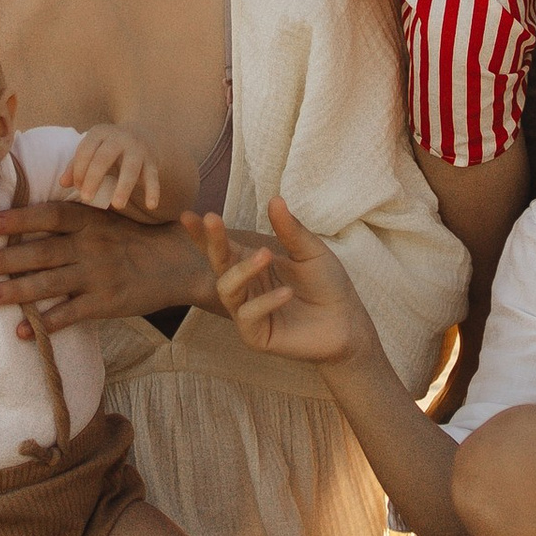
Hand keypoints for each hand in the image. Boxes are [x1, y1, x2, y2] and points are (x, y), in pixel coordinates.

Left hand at [0, 198, 191, 336]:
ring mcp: (99, 275)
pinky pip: (70, 314)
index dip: (19, 219)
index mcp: (90, 221)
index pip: (50, 216)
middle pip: (40, 252)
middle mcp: (92, 246)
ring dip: (14, 291)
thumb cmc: (134, 239)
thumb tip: (25, 220)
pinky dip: (44, 323)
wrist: (177, 263)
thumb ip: (73, 221)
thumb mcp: (107, 219)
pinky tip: (21, 331)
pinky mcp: (107, 303)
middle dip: (1, 260)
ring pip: (49, 284)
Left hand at [59, 124, 165, 214]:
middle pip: (104, 158)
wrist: (143, 132)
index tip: (77, 187)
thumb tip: (63, 184)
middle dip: (93, 178)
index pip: (85, 151)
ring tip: (117, 205)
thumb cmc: (108, 147)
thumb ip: (76, 165)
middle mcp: (120, 137)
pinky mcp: (152, 160)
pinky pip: (152, 176)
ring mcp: (138, 149)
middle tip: (86, 198)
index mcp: (100, 132)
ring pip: (130, 168)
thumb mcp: (92, 149)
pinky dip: (153, 191)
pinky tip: (152, 205)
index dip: (78, 170)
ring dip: (123, 187)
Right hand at [196, 200, 381, 370]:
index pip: (222, 247)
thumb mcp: (310, 252)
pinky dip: (265, 302)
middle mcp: (245, 287)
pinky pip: (248, 316)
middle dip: (213, 242)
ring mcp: (247, 313)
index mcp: (252, 264)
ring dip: (243, 270)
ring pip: (228, 289)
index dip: (204, 233)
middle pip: (219, 264)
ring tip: (267, 255)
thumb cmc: (327, 284)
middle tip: (212, 220)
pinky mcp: (255, 336)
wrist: (348, 322)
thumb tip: (275, 199)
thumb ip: (291, 231)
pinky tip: (287, 293)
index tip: (188, 215)